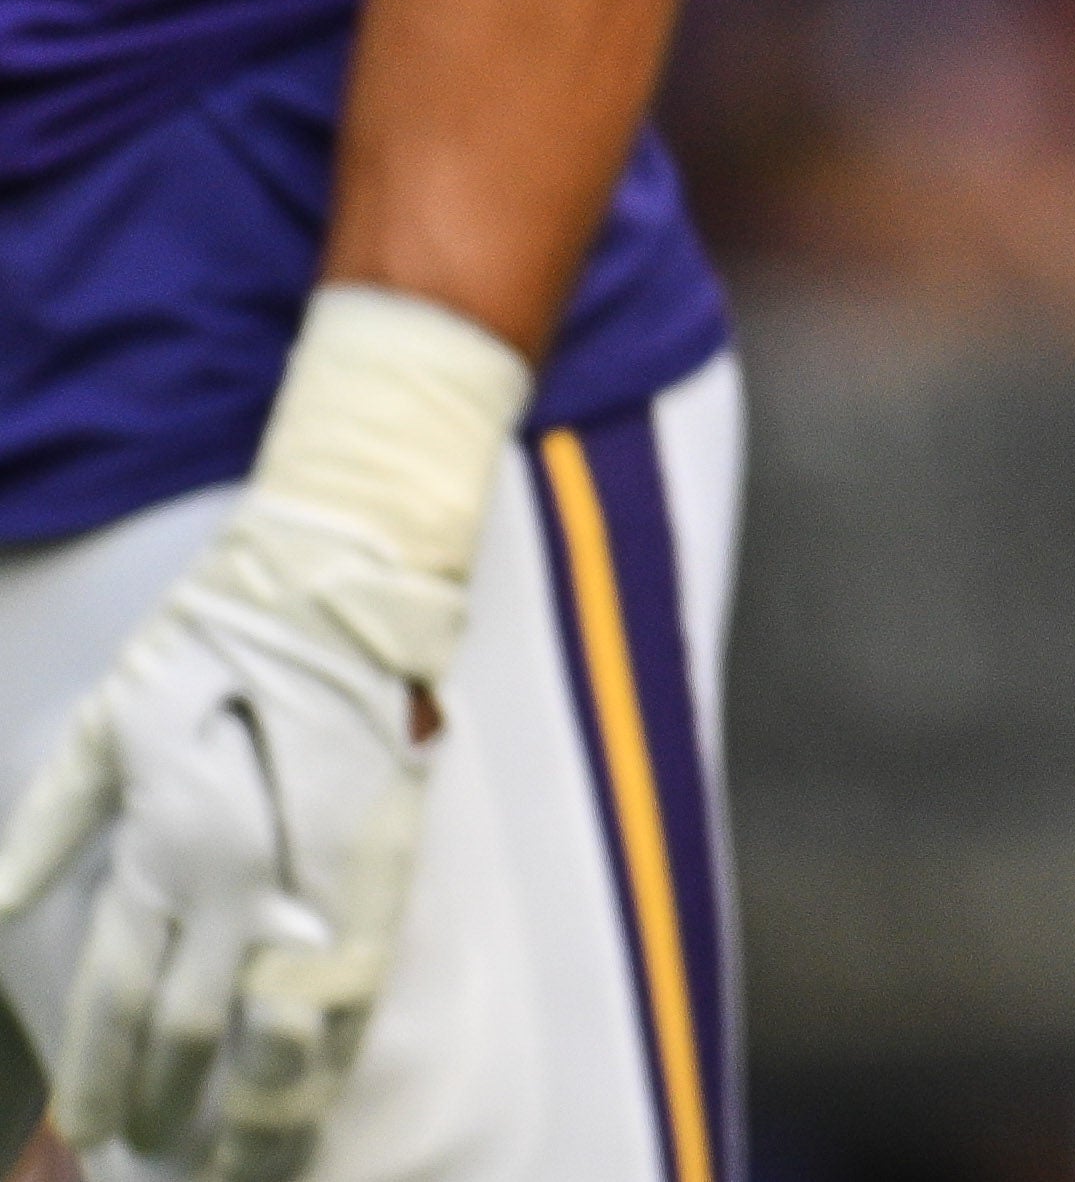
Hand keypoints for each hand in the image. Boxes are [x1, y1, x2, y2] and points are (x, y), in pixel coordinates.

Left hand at [0, 494, 463, 1178]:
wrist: (348, 585)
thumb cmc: (215, 644)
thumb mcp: (107, 720)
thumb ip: (51, 822)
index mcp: (166, 845)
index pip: (118, 996)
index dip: (97, 1075)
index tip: (84, 1125)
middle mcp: (241, 881)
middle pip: (193, 1035)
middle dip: (163, 1108)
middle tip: (148, 1154)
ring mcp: (324, 881)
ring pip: (285, 1037)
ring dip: (257, 1117)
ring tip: (237, 1170)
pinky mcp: (390, 871)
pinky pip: (361, 992)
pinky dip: (334, 1059)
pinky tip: (315, 1097)